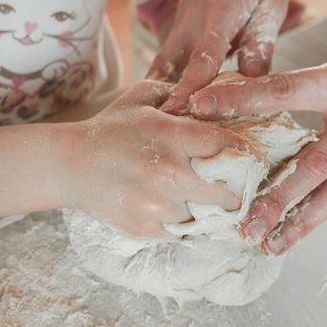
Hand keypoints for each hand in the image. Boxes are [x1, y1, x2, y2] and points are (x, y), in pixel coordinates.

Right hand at [60, 80, 256, 238]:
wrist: (70, 166)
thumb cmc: (111, 129)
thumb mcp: (143, 98)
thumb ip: (180, 95)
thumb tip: (217, 102)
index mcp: (171, 136)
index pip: (228, 147)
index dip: (250, 155)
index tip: (256, 161)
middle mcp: (167, 173)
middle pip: (228, 193)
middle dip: (235, 191)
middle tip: (233, 186)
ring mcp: (156, 206)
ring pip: (206, 216)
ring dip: (208, 209)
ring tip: (199, 197)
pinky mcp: (145, 228)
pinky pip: (183, 231)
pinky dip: (186, 222)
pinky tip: (175, 207)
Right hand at [151, 0, 288, 113]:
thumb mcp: (268, 10)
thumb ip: (260, 47)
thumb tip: (252, 84)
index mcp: (217, 15)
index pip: (203, 58)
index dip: (191, 86)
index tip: (180, 110)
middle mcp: (190, 23)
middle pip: (173, 66)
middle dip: (166, 98)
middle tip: (160, 129)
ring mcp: (179, 28)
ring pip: (163, 66)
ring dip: (160, 93)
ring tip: (156, 125)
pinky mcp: (177, 35)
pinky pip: (166, 63)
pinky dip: (163, 85)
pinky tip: (163, 108)